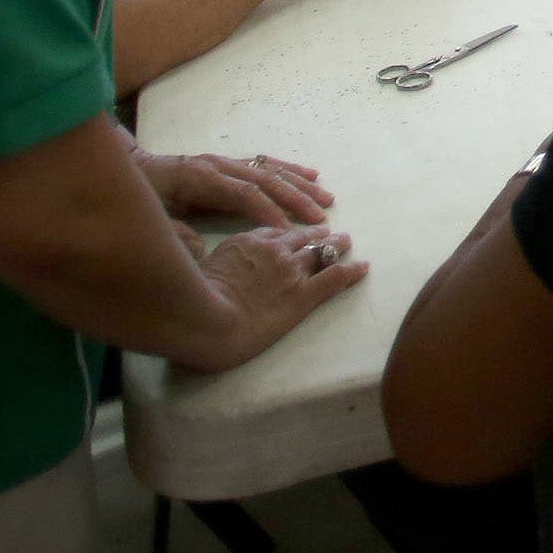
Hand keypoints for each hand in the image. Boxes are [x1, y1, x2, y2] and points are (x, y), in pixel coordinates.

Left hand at [140, 147, 331, 227]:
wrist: (130, 166)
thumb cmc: (138, 195)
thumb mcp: (147, 218)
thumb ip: (171, 233)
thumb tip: (198, 249)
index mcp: (200, 179)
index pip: (242, 194)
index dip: (266, 210)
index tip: (287, 231)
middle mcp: (218, 165)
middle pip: (264, 179)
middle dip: (294, 199)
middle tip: (319, 218)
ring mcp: (225, 162)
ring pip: (270, 170)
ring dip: (300, 185)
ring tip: (326, 199)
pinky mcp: (228, 164)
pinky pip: (265, 165)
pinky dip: (290, 171)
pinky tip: (311, 176)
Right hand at [188, 224, 366, 370]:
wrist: (209, 322)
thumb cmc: (191, 300)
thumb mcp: (191, 268)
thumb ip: (195, 253)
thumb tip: (188, 248)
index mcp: (245, 242)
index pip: (271, 232)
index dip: (284, 233)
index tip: (291, 233)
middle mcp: (273, 251)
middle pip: (300, 236)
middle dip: (315, 233)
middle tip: (327, 230)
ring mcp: (291, 271)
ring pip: (320, 251)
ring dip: (336, 245)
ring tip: (347, 240)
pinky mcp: (304, 296)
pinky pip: (335, 277)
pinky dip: (351, 271)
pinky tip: (363, 267)